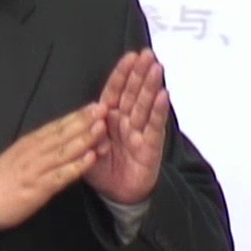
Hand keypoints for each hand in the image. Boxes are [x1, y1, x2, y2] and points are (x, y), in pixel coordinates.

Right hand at [0, 104, 105, 230]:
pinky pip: (60, 175)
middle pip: (62, 133)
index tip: (94, 105)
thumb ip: (38, 148)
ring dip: (84, 138)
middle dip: (84, 120)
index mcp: (29, 143)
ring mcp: (35, 169)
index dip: (76, 115)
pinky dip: (76, 166)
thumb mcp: (17, 157)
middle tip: (104, 109)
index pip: (56, 125)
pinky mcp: (37, 188)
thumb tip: (60, 139)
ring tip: (102, 128)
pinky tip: (90, 159)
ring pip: (63, 150)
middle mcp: (33, 152)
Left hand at [84, 50, 168, 205]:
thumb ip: (88, 129)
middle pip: (133, 93)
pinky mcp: (151, 146)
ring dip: (151, 85)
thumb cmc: (103, 169)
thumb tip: (93, 110)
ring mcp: (140, 132)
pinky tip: (163, 95)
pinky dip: (158, 111)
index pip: (116, 91)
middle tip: (147, 54)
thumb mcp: (87, 148)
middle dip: (140, 73)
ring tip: (157, 68)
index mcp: (109, 118)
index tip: (130, 56)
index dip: (122, 74)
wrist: (117, 196)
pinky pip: (154, 126)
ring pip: (145, 105)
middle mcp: (126, 121)